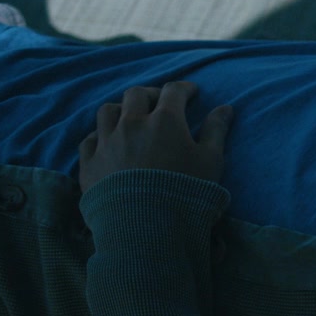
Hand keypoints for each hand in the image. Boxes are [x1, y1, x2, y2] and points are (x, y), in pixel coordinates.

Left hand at [78, 81, 232, 193]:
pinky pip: (89, 139)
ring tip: (129, 118)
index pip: (174, 91)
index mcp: (164, 120)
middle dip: (150, 94)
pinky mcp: (89, 163)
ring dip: (120, 109)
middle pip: (136, 95)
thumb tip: (226, 108)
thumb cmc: (185, 191)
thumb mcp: (211, 161)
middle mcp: (132, 123)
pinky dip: (99, 135)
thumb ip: (216, 131)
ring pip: (107, 111)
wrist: (146, 226)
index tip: (191, 93)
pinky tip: (105, 141)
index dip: (184, 89)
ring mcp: (106, 142)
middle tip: (160, 103)